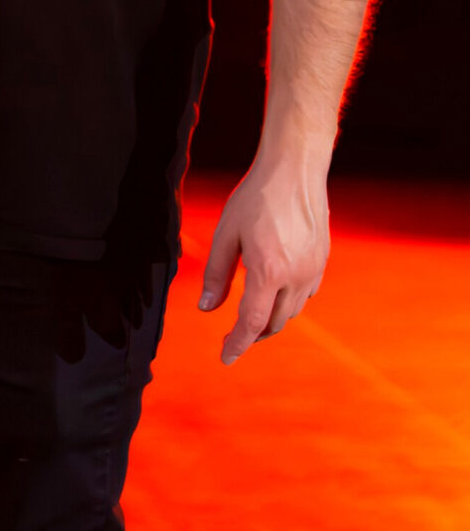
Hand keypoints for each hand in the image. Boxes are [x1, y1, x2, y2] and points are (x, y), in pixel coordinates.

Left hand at [199, 153, 330, 364]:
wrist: (295, 172)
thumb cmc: (255, 199)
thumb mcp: (225, 234)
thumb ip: (217, 273)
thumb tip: (208, 308)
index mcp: (268, 272)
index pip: (251, 323)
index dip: (237, 344)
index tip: (225, 358)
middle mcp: (296, 277)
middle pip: (273, 323)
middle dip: (253, 335)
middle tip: (233, 337)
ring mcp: (314, 271)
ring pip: (291, 311)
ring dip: (270, 320)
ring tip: (250, 317)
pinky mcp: (322, 262)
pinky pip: (305, 295)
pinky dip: (287, 303)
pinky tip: (274, 294)